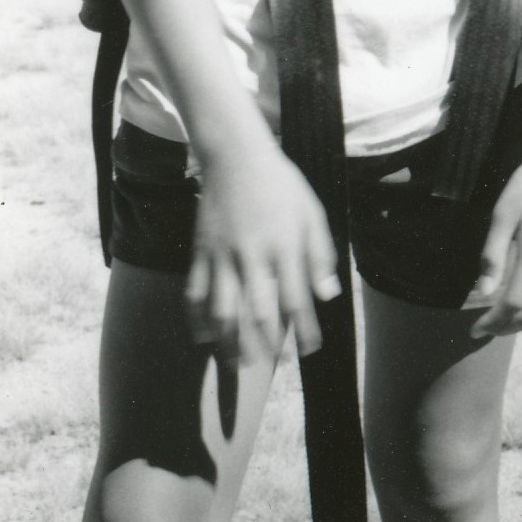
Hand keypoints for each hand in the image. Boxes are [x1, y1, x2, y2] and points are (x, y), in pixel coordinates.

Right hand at [184, 135, 336, 363]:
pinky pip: (194, 292)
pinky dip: (197, 319)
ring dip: (228, 341)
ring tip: (236, 365)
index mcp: (284, 245)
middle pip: (256, 310)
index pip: (296, 298)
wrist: (235, 157)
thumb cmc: (282, 186)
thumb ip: (321, 255)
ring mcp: (221, 254)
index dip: (304, 329)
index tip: (310, 350)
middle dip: (265, 344)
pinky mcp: (200, 251)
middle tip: (272, 365)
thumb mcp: (312, 214)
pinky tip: (205, 339)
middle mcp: (251, 254)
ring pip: (221, 308)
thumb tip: (328, 296)